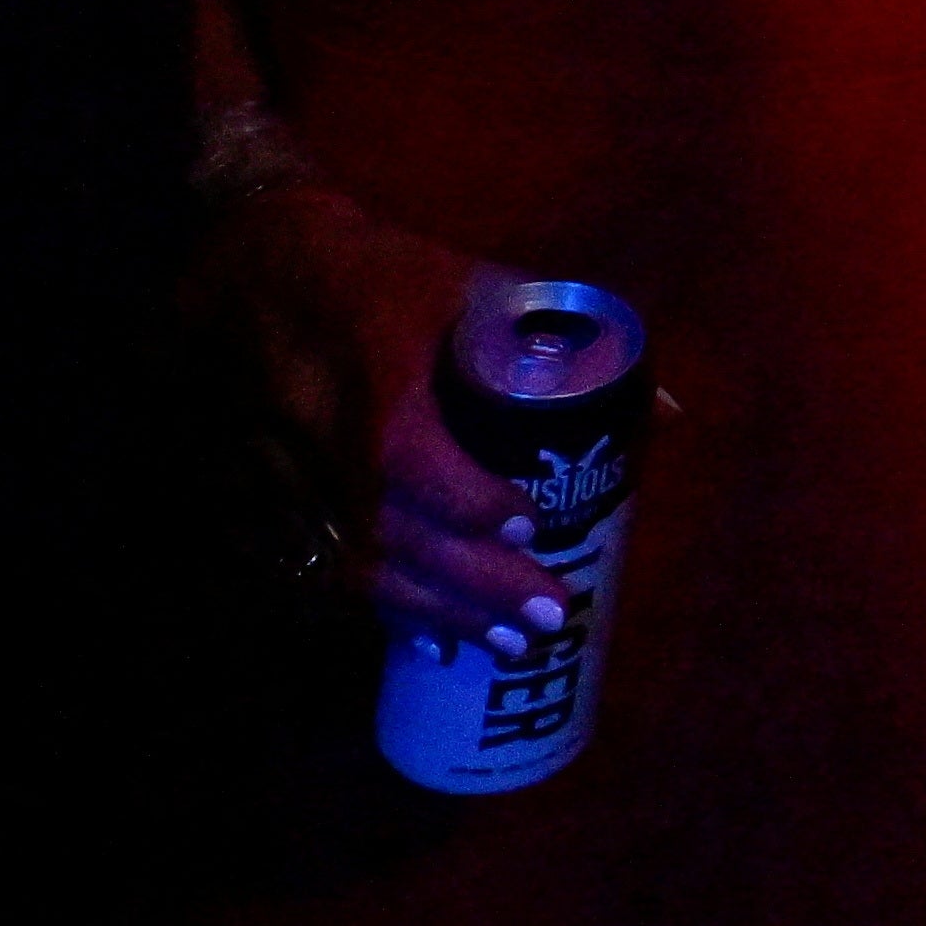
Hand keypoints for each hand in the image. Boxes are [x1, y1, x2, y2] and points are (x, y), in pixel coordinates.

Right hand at [204, 186, 571, 647]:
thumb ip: (561, 342)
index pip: (418, 461)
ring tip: (510, 645)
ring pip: (366, 569)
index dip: (472, 503)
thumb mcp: (474, 286)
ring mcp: (302, 488)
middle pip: (400, 535)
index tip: (532, 532)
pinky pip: (332, 575)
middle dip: (476, 584)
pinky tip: (432, 648)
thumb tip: (661, 412)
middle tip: (551, 616)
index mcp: (381, 390)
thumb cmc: (384, 277)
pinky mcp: (284, 509)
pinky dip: (386, 615)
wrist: (264, 277)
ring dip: (440, 613)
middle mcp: (335, 453)